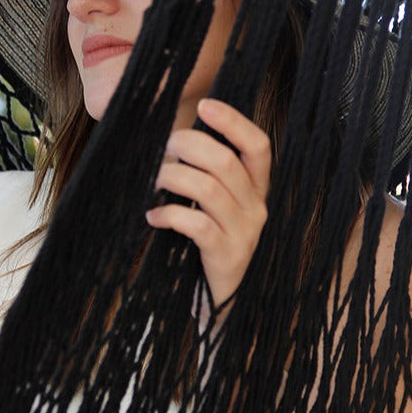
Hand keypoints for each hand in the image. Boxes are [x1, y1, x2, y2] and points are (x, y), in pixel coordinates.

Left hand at [146, 97, 270, 308]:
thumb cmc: (209, 249)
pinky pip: (197, 226)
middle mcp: (257, 209)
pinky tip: (153, 218)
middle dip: (190, 146)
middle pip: (227, 162)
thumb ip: (204, 178)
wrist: (221, 307)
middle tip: (163, 148)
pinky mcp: (227, 257)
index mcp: (257, 191)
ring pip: (209, 190)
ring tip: (152, 181)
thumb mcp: (214, 209)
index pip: (259, 146)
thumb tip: (172, 141)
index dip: (234, 122)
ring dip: (173, 178)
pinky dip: (169, 216)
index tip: (205, 105)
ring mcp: (245, 234)